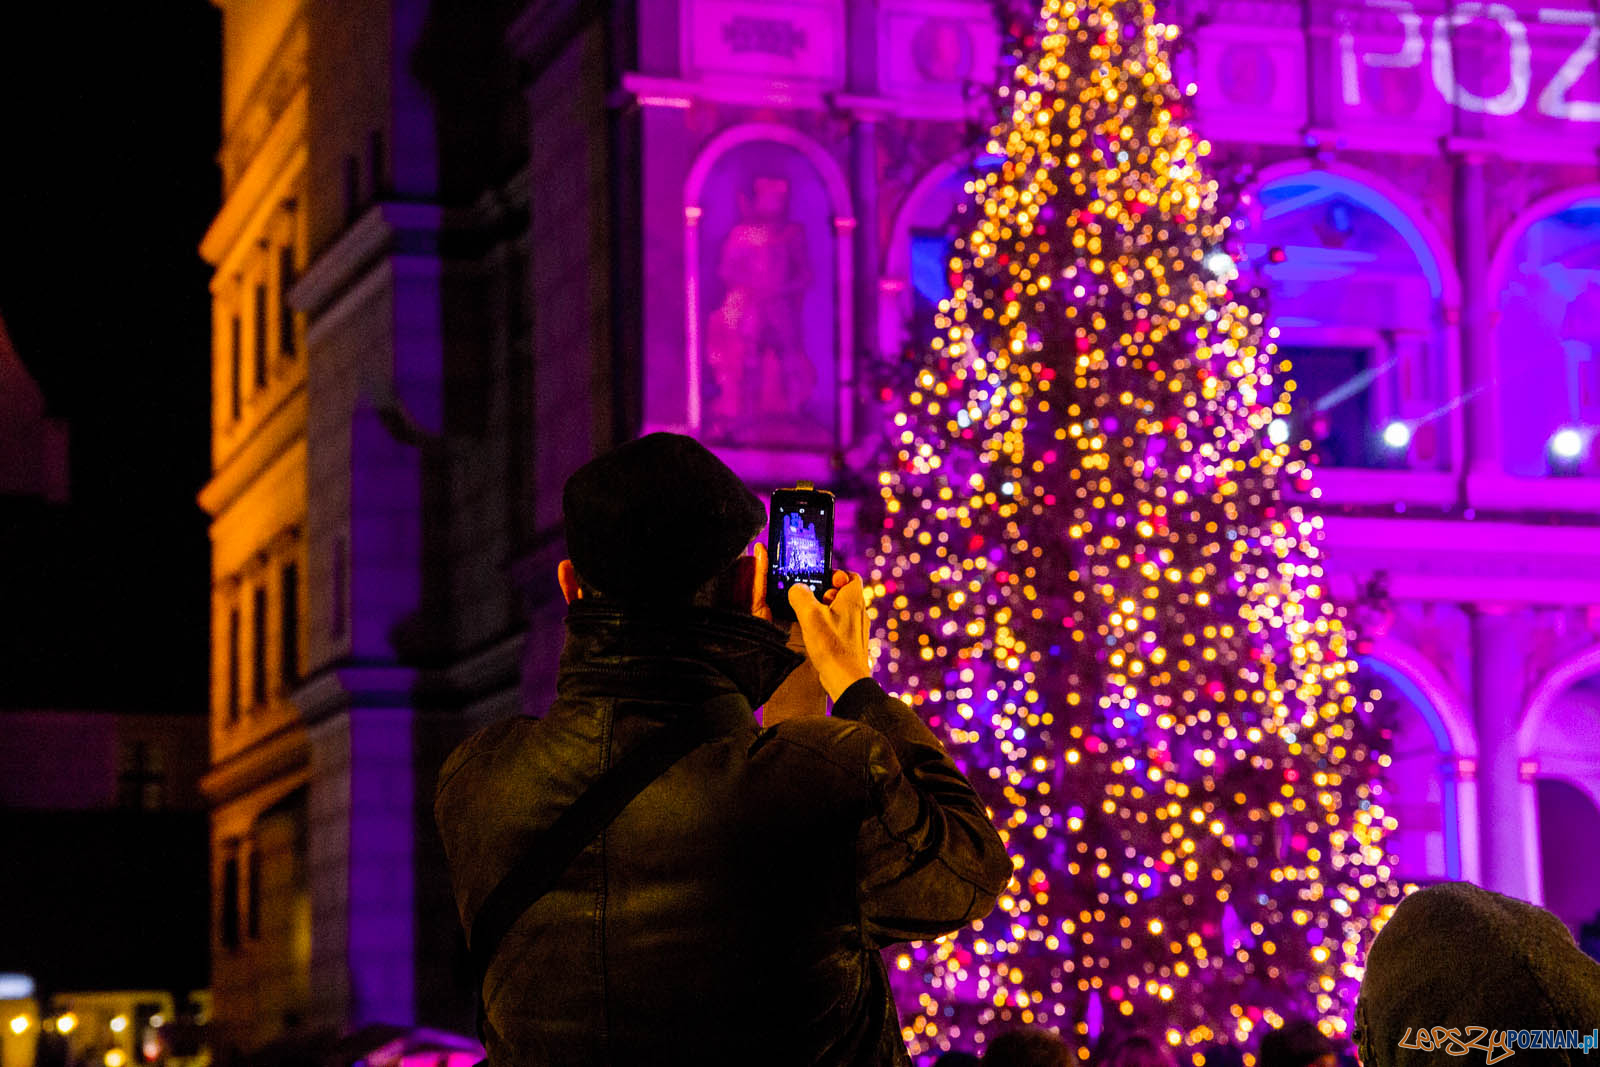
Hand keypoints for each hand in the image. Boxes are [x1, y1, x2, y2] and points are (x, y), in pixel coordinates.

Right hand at [788, 571, 872, 701]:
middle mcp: (859, 612)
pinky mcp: (851, 642)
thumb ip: (800, 596)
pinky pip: (840, 626)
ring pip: (840, 610)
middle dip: (825, 594)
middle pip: (843, 593)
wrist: (846, 679)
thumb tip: (796, 588)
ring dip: (825, 611)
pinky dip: (828, 626)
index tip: (820, 580)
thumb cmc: (832, 647)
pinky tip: (816, 636)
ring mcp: (857, 628)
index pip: (851, 576)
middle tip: (811, 602)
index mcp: (854, 599)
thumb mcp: (810, 616)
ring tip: (811, 620)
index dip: (835, 575)